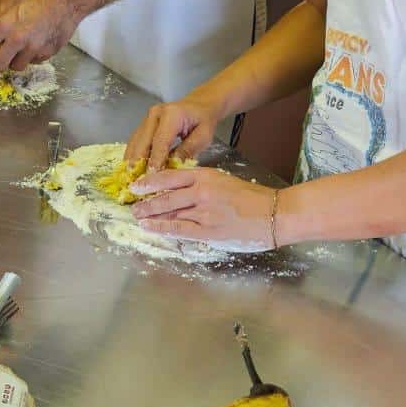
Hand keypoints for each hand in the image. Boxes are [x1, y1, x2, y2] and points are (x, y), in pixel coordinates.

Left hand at [0, 0, 77, 72]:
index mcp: (6, 25)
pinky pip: (34, 62)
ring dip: (15, 62)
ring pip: (17, 67)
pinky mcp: (47, 53)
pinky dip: (31, 58)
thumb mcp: (15, 9)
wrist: (67, 1)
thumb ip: (4, 27)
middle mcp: (18, 39)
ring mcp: (34, 48)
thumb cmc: (42, 0)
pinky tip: (33, 47)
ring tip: (18, 53)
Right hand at [125, 91, 224, 171]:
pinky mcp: (144, 123)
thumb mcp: (203, 137)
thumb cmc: (203, 121)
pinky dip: (133, 154)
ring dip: (131, 159)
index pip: (160, 141)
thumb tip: (172, 166)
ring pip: (136, 141)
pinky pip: (136, 140)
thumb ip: (188, 150)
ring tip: (129, 177)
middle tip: (135, 180)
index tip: (151, 176)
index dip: (155, 159)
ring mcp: (147, 118)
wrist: (199, 105)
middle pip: (143, 140)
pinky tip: (130, 167)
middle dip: (137, 161)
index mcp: (172, 115)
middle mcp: (155, 114)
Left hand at [129, 165, 279, 248]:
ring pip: (170, 211)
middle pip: (165, 195)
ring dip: (150, 214)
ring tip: (137, 216)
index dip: (150, 181)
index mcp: (205, 176)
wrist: (273, 214)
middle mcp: (202, 191)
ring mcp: (204, 211)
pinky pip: (179, 228)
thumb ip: (201, 184)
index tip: (136, 185)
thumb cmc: (251, 198)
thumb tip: (177, 191)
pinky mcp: (208, 230)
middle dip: (146, 200)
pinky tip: (150, 227)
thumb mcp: (223, 181)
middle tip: (132, 202)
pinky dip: (162, 227)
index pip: (170, 176)